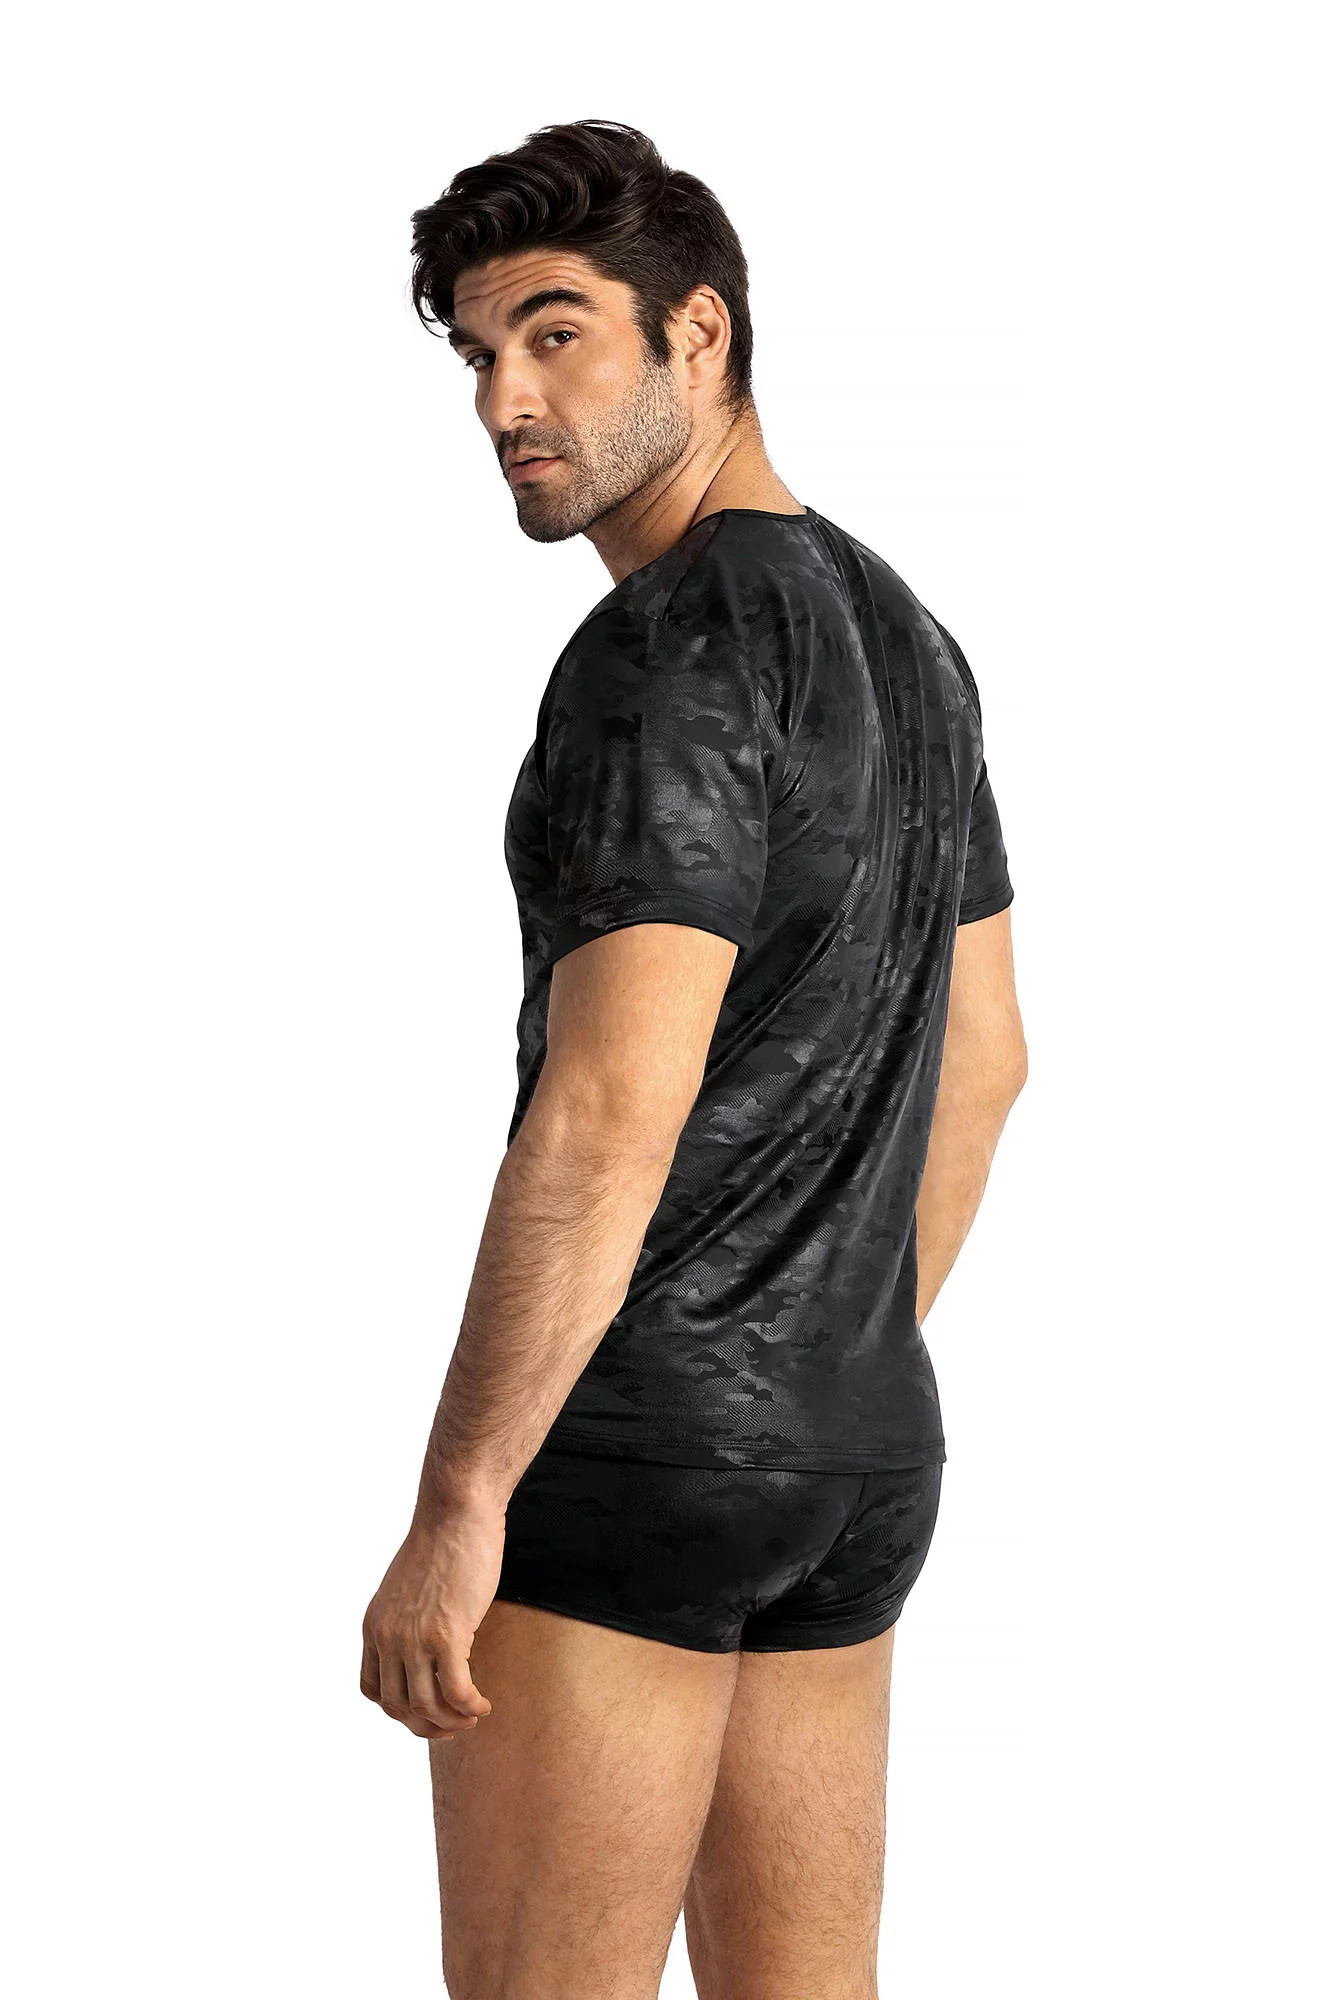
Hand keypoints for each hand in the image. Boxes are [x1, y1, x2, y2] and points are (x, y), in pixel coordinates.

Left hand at [361, 1497, 504, 1738]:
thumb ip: (408, 1620)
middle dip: (427, 1725)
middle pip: (398, 1706)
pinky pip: (456, 1692)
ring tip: (473, 1715)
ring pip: (426, 1706)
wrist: (455, 1512)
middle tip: (454, 1724)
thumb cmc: (441, 1542)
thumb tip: (428, 1647)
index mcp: (374, 1626)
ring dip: (452, 1721)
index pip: (373, 1689)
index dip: (400, 1709)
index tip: (427, 1710)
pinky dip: (470, 1707)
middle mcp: (387, 1637)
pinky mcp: (447, 1635)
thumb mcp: (407, 1588)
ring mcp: (414, 1639)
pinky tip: (483, 1704)